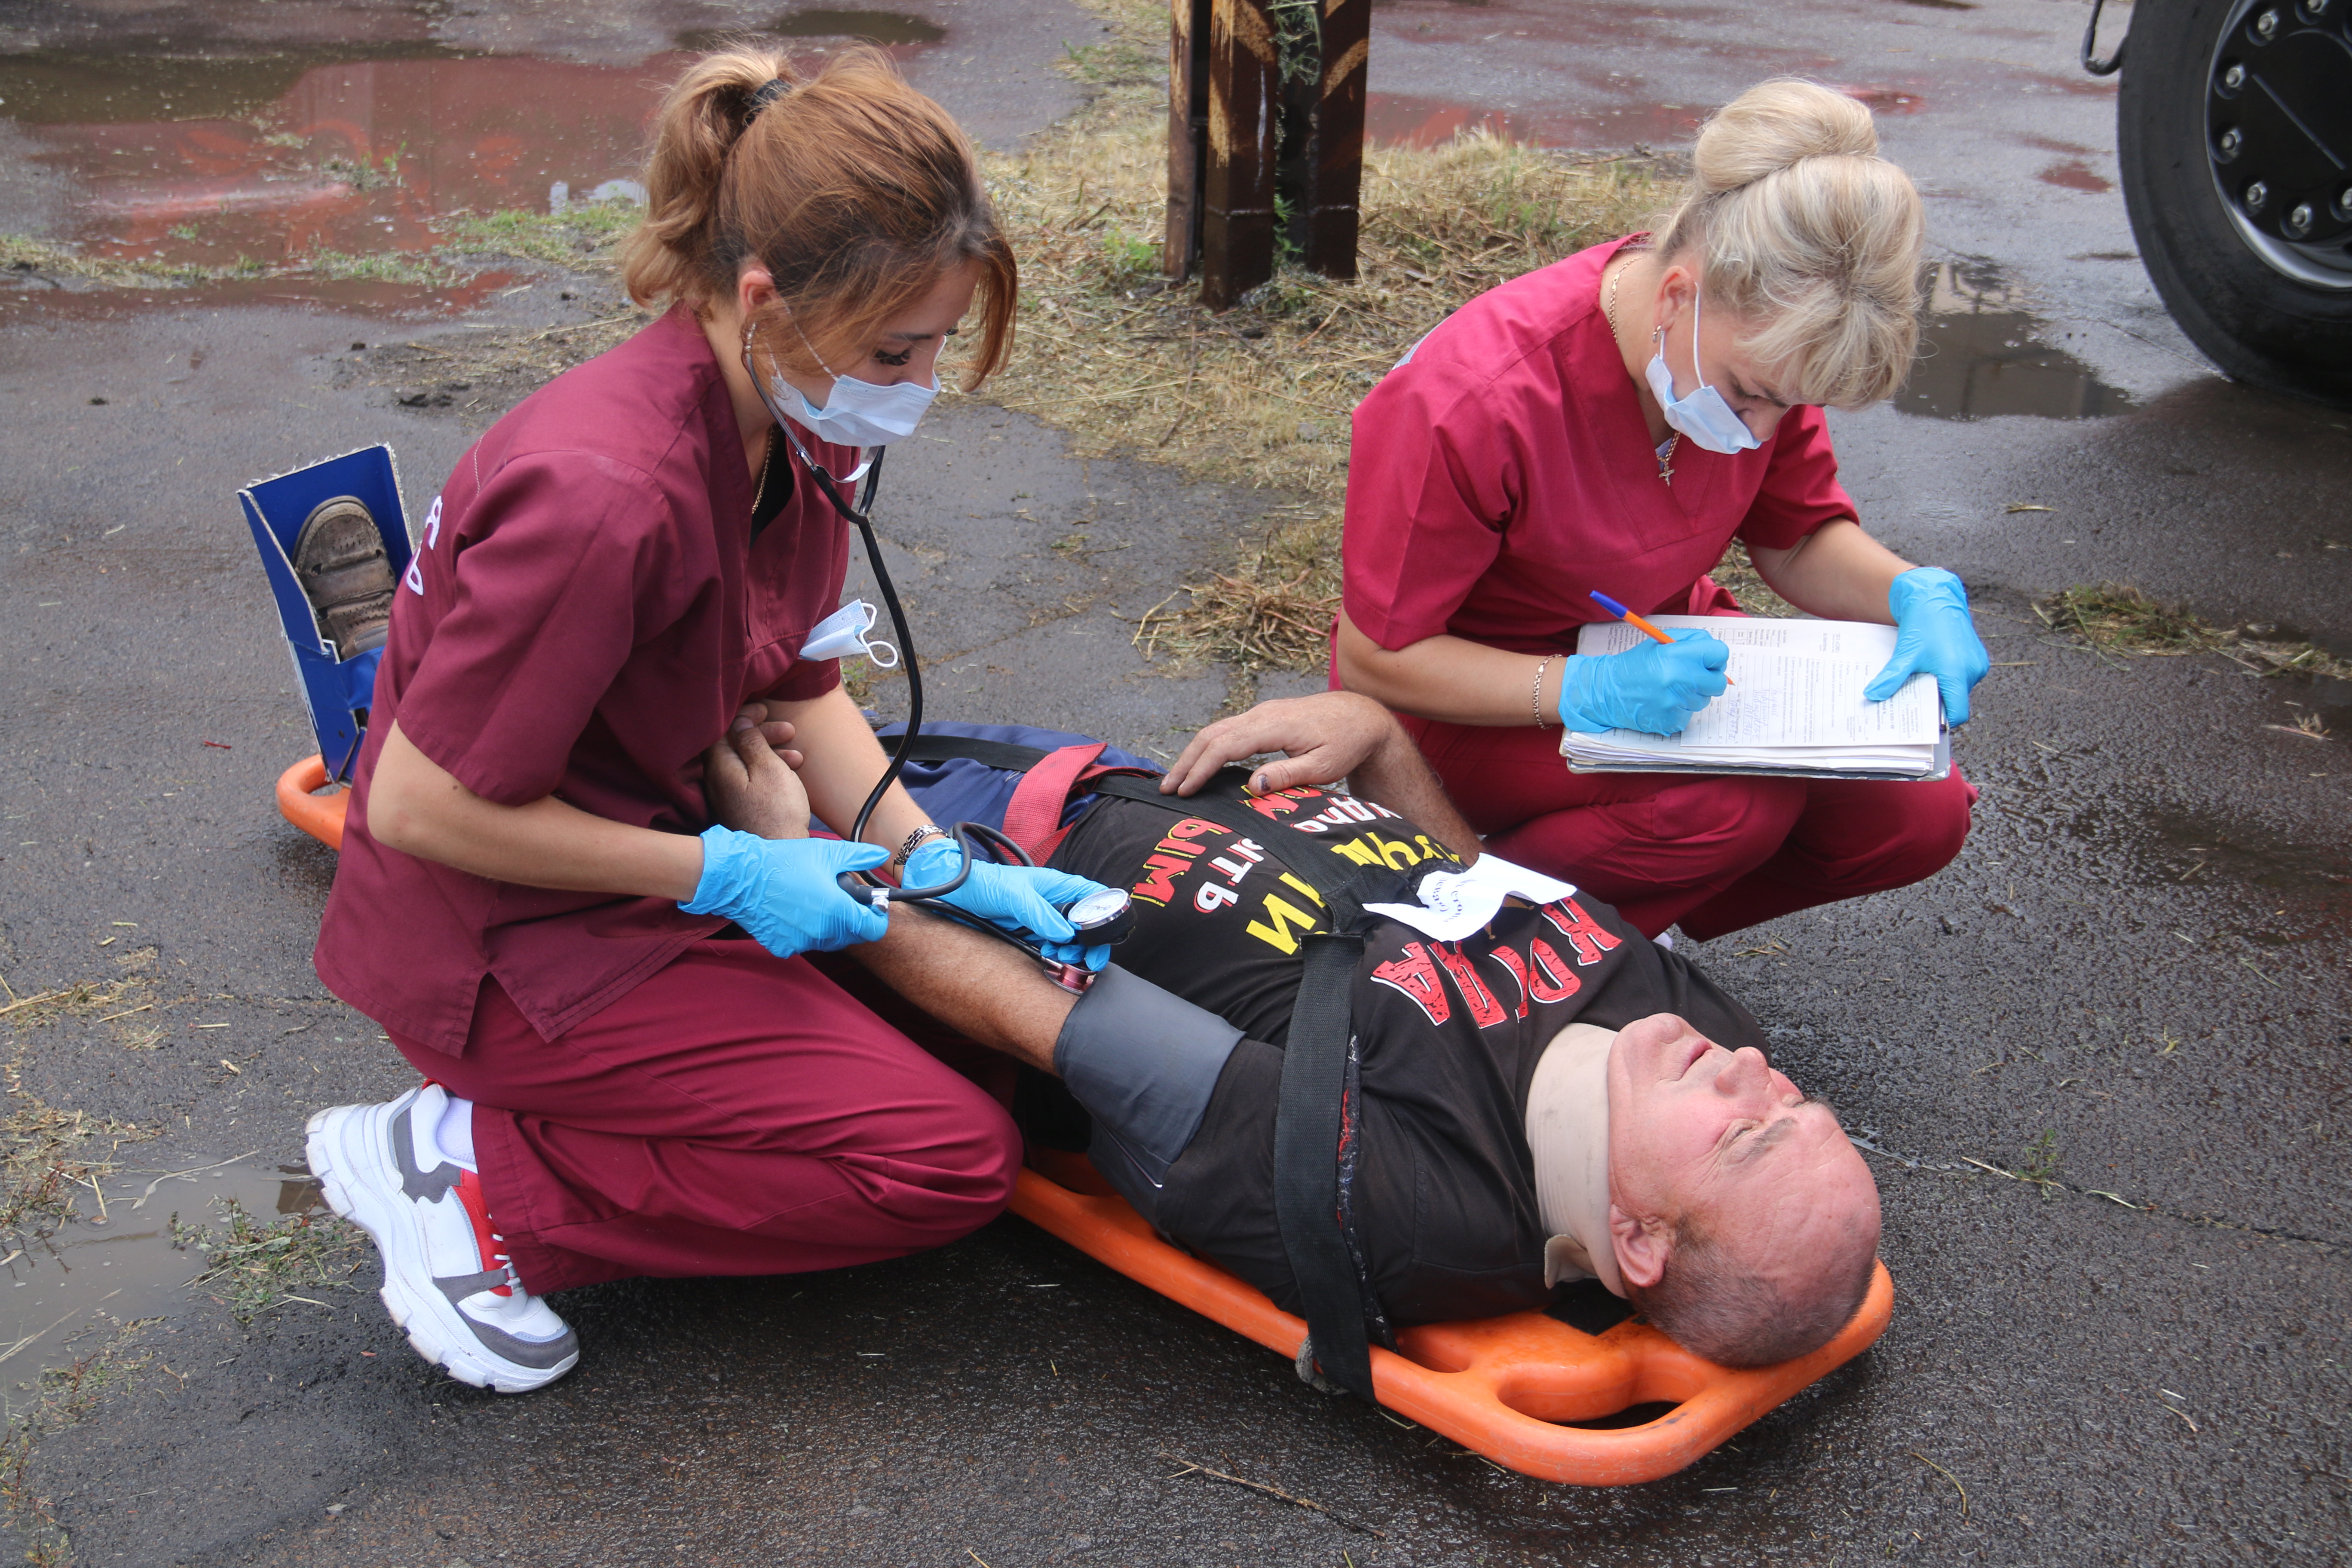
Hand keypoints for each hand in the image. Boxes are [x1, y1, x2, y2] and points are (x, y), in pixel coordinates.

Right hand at [680, 826, 888, 956]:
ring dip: (830, 926)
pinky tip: (795, 911)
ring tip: (816, 900)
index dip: (877, 917)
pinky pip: (804, 943)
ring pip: (828, 941)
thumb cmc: (783, 862)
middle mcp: (821, 933)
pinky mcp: (783, 947)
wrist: (741, 876)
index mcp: (837, 911)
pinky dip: (805, 931)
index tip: (871, 905)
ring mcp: (801, 943)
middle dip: (853, 918)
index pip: (874, 929)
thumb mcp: (827, 853)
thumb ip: (859, 856)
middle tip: (840, 896)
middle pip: (852, 935)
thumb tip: (881, 855)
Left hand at [703, 710, 808, 838]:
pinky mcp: (740, 808)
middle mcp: (717, 781)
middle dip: (762, 733)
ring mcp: (728, 796)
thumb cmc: (776, 811)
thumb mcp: (768, 768)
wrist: (780, 855)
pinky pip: (751, 779)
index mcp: (720, 767)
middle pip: (735, 745)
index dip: (743, 716)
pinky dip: (769, 770)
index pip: (722, 730)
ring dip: (771, 752)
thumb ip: (752, 741)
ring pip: (746, 763)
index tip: (764, 710)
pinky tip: (790, 772)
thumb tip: (740, 721)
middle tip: (787, 729)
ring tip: (797, 753)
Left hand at [903, 838, 1113, 970]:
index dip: (1105, 915)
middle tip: (1080, 958)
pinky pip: (1051, 948)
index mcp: (1057, 886)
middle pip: (1085, 924)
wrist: (953, 893)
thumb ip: (1040, 914)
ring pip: (1070, 940)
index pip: (1093, 897)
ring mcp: (1042, 919)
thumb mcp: (1013, 896)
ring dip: (1071, 952)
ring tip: (1060, 957)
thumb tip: (1065, 935)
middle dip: (1088, 942)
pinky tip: (1049, 959)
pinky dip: (1054, 956)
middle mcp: (1053, 902)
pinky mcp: (1029, 934)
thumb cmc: (983, 883)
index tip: (1104, 938)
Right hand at [1161, 691, 1397, 797]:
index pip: (1225, 745)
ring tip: (1177, 781)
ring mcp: (1261, 714)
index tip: (1185, 792)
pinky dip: (1209, 748)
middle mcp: (1262, 714)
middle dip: (1186, 762)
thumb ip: (1288, 775)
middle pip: (1212, 735)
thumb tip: (1253, 786)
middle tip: (1167, 790)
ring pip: (1217, 730)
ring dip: (1194, 755)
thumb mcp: (1324, 766)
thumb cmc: (1346, 743)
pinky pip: (1228, 730)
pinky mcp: (1264, 718)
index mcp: (1274, 725)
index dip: (1201, 769)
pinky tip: (1201, 765)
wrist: (1362, 716)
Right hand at [1556, 629, 1728, 734]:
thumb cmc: (1635, 665)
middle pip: (1718, 682)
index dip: (1714, 657)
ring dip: (1693, 695)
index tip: (1707, 661)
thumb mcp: (1660, 644)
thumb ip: (1691, 642)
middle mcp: (1679, 679)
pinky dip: (1680, 710)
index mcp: (1676, 655)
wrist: (1607, 691)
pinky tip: (1664, 702)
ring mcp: (1676, 703)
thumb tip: (1717, 653)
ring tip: (1671, 689)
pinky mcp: (1671, 721)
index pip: (1719, 653)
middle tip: (1692, 677)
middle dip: (1709, 679)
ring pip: (1704, 700)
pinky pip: (1689, 715)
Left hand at [1863, 567, 1988, 724]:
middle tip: (1915, 704)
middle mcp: (1973, 671)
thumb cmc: (1924, 624)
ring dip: (1942, 690)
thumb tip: (1873, 696)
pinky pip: (1963, 677)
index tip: (1924, 724)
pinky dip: (1949, 678)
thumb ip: (1891, 678)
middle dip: (1937, 705)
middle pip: (1956, 702)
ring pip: (1959, 689)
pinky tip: (1932, 671)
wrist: (1936, 597)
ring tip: (1921, 684)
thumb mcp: (1905, 653)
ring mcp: (1977, 664)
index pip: (1957, 714)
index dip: (1942, 723)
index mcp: (1958, 673)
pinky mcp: (1977, 658)